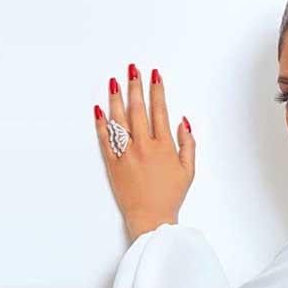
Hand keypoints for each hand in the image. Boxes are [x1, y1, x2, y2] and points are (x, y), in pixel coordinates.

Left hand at [94, 64, 194, 242]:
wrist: (150, 218)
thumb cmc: (170, 196)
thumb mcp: (188, 170)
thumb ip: (188, 144)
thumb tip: (184, 122)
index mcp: (163, 146)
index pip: (159, 111)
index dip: (157, 91)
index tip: (155, 76)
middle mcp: (143, 146)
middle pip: (137, 109)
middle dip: (135, 86)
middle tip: (132, 70)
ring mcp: (126, 154)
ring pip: (119, 119)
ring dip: (116, 98)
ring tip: (114, 82)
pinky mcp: (112, 163)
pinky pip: (104, 139)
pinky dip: (101, 123)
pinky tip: (99, 110)